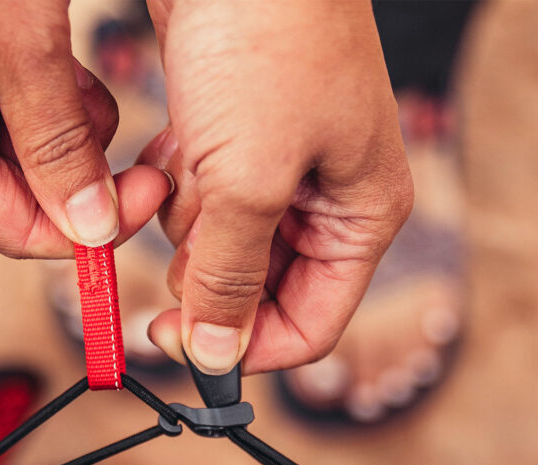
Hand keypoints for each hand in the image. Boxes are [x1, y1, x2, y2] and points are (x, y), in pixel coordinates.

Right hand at [0, 0, 170, 256]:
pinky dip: (49, 93)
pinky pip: (7, 106)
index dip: (92, 226)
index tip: (153, 190)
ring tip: (83, 70)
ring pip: (21, 152)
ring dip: (70, 128)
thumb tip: (93, 229)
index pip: (17, 230)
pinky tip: (64, 56)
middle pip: (21, 195)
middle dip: (83, 170)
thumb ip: (57, 141)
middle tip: (138, 131)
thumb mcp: (19, 38)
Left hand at [138, 0, 413, 373]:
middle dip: (211, 275)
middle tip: (179, 243)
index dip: (244, 348)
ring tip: (190, 167)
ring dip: (189, 225)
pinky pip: (199, 198)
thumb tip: (217, 354)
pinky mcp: (237, 138)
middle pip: (260, 290)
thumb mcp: (249, 179)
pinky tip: (180, 141)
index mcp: (359, 217)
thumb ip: (230, 276)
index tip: (182, 345)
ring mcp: (281, 168)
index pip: (308, 327)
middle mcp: (326, 200)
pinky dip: (178, 184)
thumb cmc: (267, 37)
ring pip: (222, 247)